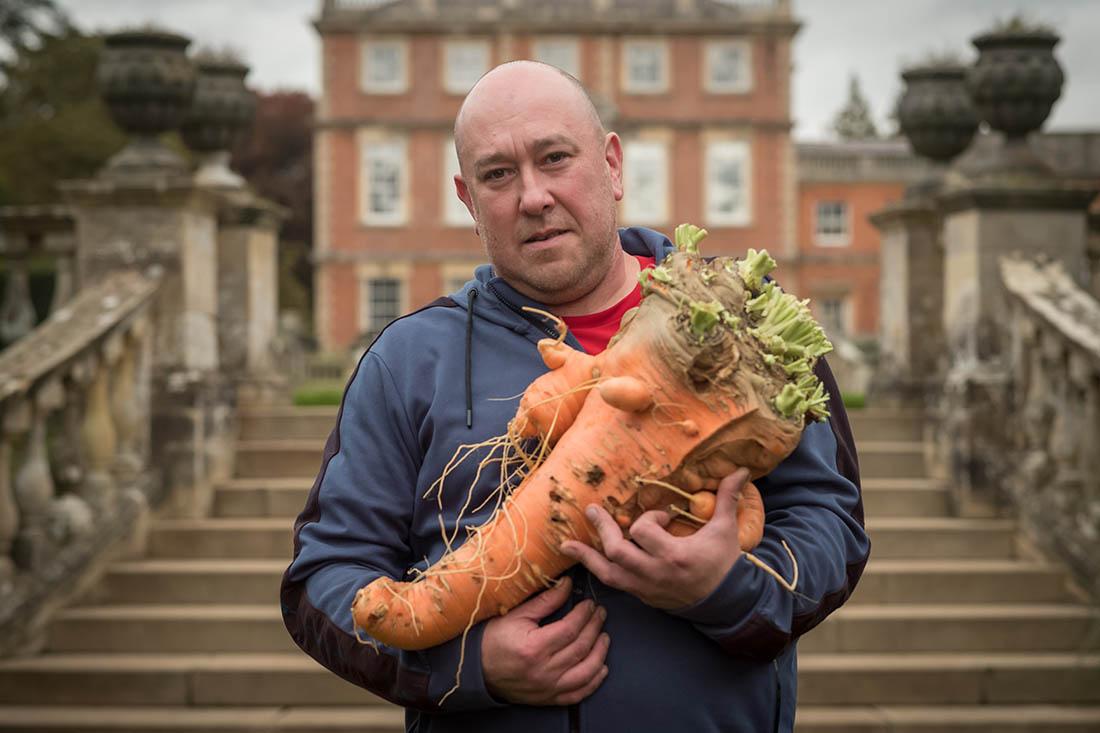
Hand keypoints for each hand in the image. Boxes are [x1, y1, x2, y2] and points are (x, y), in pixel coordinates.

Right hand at [480, 576, 609, 704]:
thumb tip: (568, 584)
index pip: (571, 629)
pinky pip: (578, 694)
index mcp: (534, 647)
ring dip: (600, 653)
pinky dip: (594, 682)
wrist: (477, 670)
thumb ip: (545, 601)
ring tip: (604, 636)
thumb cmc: (494, 639)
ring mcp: (548, 688)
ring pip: (586, 672)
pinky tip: (601, 668)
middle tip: (600, 614)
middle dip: (595, 628)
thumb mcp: (516, 615)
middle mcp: (543, 671)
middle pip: (581, 647)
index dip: (584, 614)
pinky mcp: (548, 698)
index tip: (590, 604)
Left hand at [560, 469, 748, 608]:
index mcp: (674, 555)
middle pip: (618, 551)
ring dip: (587, 556)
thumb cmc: (724, 563)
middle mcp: (655, 573)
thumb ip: (727, 499)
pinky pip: (613, 584)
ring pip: (608, 573)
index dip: (649, 518)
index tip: (661, 517)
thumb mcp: (725, 530)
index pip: (644, 531)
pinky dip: (596, 570)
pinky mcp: (642, 595)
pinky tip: (581, 560)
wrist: (726, 602)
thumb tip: (741, 469)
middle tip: (592, 510)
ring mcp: (646, 587)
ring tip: (567, 544)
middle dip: (603, 529)